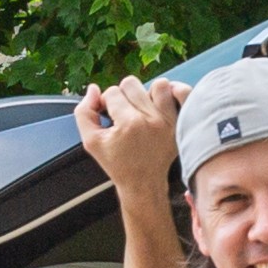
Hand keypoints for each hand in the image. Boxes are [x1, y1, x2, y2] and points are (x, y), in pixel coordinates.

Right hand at [74, 75, 186, 197]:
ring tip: (142, 108)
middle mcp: (151, 119)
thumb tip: (93, 89)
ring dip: (147, 94)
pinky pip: (183, 93)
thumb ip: (84, 113)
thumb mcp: (91, 142)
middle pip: (132, 84)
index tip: (108, 116)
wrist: (143, 182)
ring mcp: (169, 120)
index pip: (112, 92)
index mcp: (128, 124)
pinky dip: (173, 93)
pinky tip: (161, 103)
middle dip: (123, 96)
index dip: (105, 102)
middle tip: (123, 113)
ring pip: (158, 84)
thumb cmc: (117, 163)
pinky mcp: (180, 122)